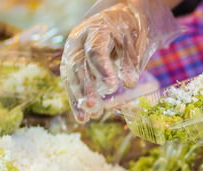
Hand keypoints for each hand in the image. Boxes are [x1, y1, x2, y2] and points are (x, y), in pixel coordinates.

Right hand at [60, 0, 180, 122]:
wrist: (112, 22)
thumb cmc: (124, 31)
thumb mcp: (132, 41)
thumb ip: (130, 61)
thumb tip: (129, 83)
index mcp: (95, 30)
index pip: (96, 50)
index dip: (102, 69)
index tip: (112, 87)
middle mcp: (78, 41)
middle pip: (79, 66)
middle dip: (85, 88)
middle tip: (93, 106)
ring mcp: (71, 53)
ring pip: (71, 76)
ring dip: (78, 98)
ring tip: (87, 116)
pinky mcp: (70, 67)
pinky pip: (71, 84)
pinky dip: (76, 101)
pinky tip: (82, 117)